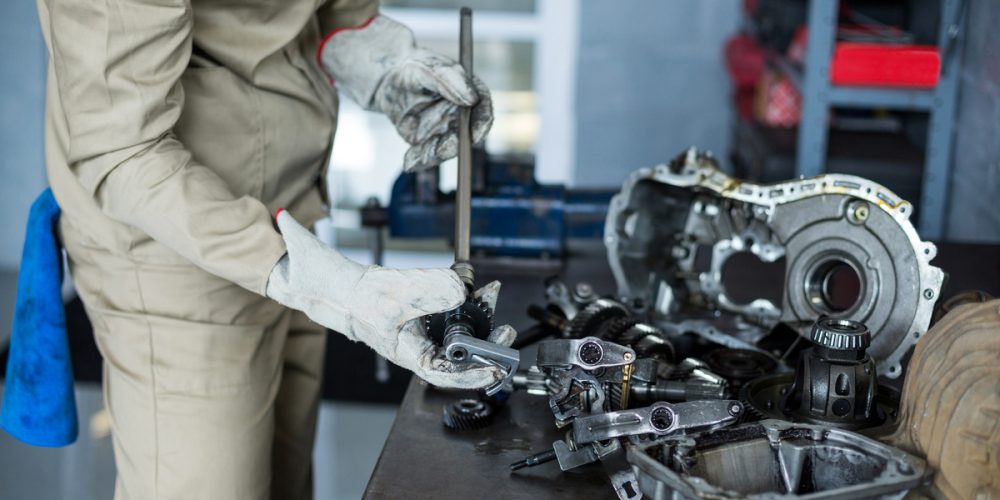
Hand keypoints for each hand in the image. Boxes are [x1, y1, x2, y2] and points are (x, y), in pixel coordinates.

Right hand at [265, 211, 514, 388]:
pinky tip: (475, 282)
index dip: (473, 375)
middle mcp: (422, 345)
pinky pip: (453, 308)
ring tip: (492, 292)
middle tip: (506, 330)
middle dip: (486, 341)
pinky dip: (466, 296)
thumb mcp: (394, 292)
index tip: (496, 370)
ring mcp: (426, 329)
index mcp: (410, 354)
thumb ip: (429, 288)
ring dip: (479, 311)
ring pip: (460, 328)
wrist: (339, 286)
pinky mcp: (429, 312)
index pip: (446, 375)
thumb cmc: (356, 300)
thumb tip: (463, 285)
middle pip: (461, 352)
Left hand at [319, 15, 492, 170]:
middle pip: (465, 137)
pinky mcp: (428, 141)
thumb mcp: (430, 68)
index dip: (483, 124)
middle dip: (454, 147)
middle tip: (439, 149)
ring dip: (434, 157)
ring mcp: (444, 130)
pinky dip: (419, 161)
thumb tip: (472, 99)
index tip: (475, 135)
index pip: (483, 110)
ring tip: (415, 158)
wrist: (388, 78)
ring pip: (446, 150)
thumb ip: (451, 81)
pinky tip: (410, 161)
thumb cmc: (413, 67)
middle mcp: (460, 115)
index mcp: (468, 94)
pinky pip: (427, 155)